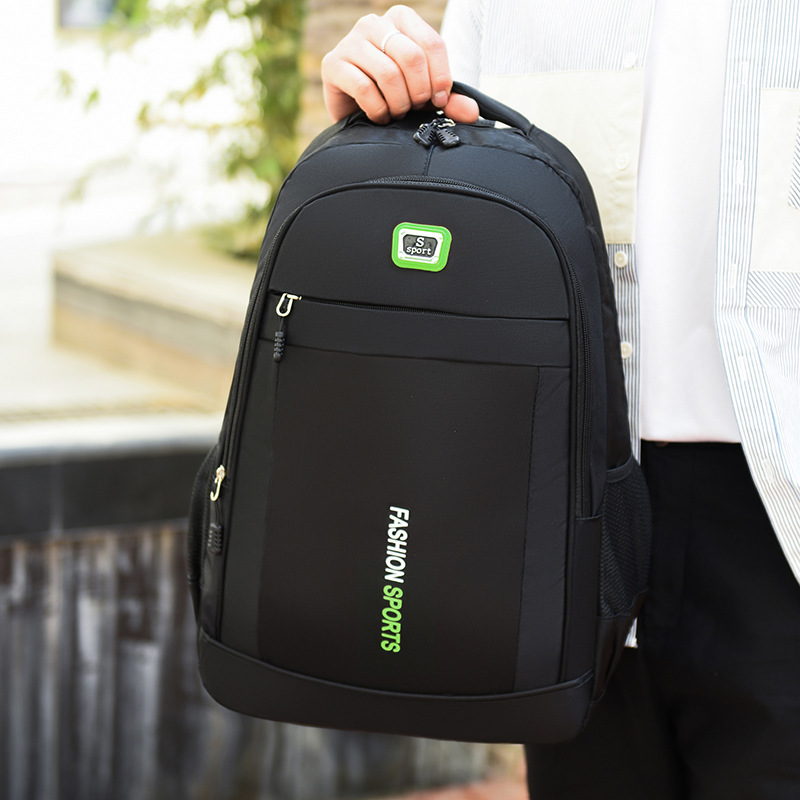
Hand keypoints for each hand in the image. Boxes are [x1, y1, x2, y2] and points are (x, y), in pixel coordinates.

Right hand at [321, 4, 479, 124]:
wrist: (353, 110)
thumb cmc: (391, 94)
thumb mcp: (424, 94)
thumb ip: (449, 100)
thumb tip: (473, 112)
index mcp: (401, 19)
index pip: (432, 43)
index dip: (441, 78)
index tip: (438, 100)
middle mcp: (374, 23)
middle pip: (411, 58)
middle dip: (418, 92)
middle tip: (414, 108)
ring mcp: (351, 42)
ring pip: (388, 74)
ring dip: (398, 103)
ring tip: (396, 112)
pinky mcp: (333, 64)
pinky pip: (364, 89)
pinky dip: (378, 109)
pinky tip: (379, 115)